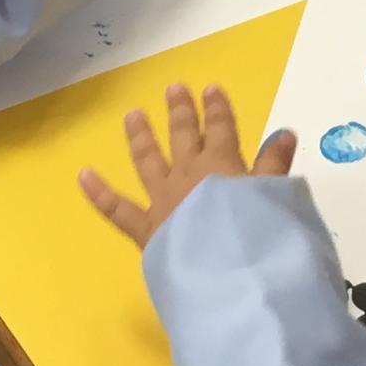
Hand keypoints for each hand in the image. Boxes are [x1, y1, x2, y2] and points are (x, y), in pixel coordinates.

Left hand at [78, 82, 297, 248]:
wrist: (228, 275)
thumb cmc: (257, 237)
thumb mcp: (275, 198)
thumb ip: (275, 166)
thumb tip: (284, 133)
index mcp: (221, 165)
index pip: (220, 129)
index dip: (217, 109)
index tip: (211, 89)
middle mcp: (188, 175)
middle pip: (183, 137)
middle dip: (179, 112)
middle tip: (173, 89)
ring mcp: (163, 200)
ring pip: (148, 161)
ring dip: (140, 136)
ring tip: (132, 115)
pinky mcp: (146, 229)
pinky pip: (117, 209)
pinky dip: (98, 192)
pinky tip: (82, 175)